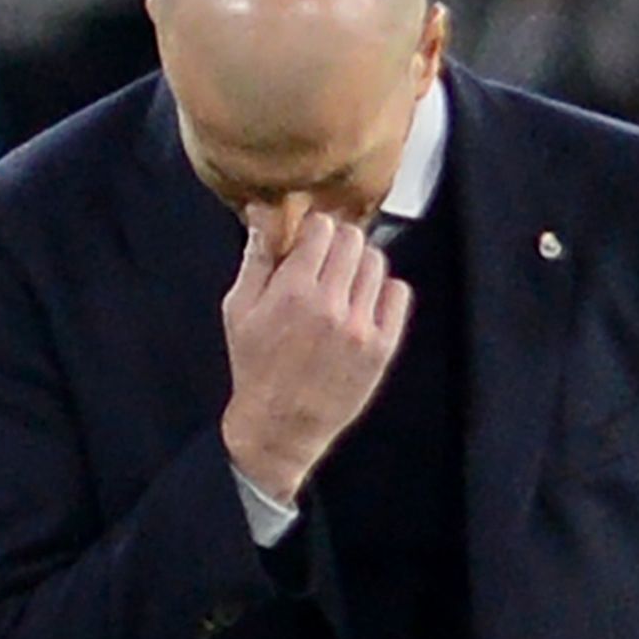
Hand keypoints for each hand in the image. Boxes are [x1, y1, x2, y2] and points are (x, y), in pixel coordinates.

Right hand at [217, 201, 415, 503]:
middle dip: (338, 240)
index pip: (323, 229)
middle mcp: (331, 305)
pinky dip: (384, 289)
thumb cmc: (255, 366)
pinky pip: (398, 295)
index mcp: (293, 291)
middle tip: (327, 255)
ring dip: (360, 263)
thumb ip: (256, 258)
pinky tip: (364, 299)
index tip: (310, 236)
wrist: (281, 425)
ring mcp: (361, 326)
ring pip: (377, 264)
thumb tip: (263, 213)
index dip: (315, 227)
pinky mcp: (382, 347)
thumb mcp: (239, 309)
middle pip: (353, 240)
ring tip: (343, 279)